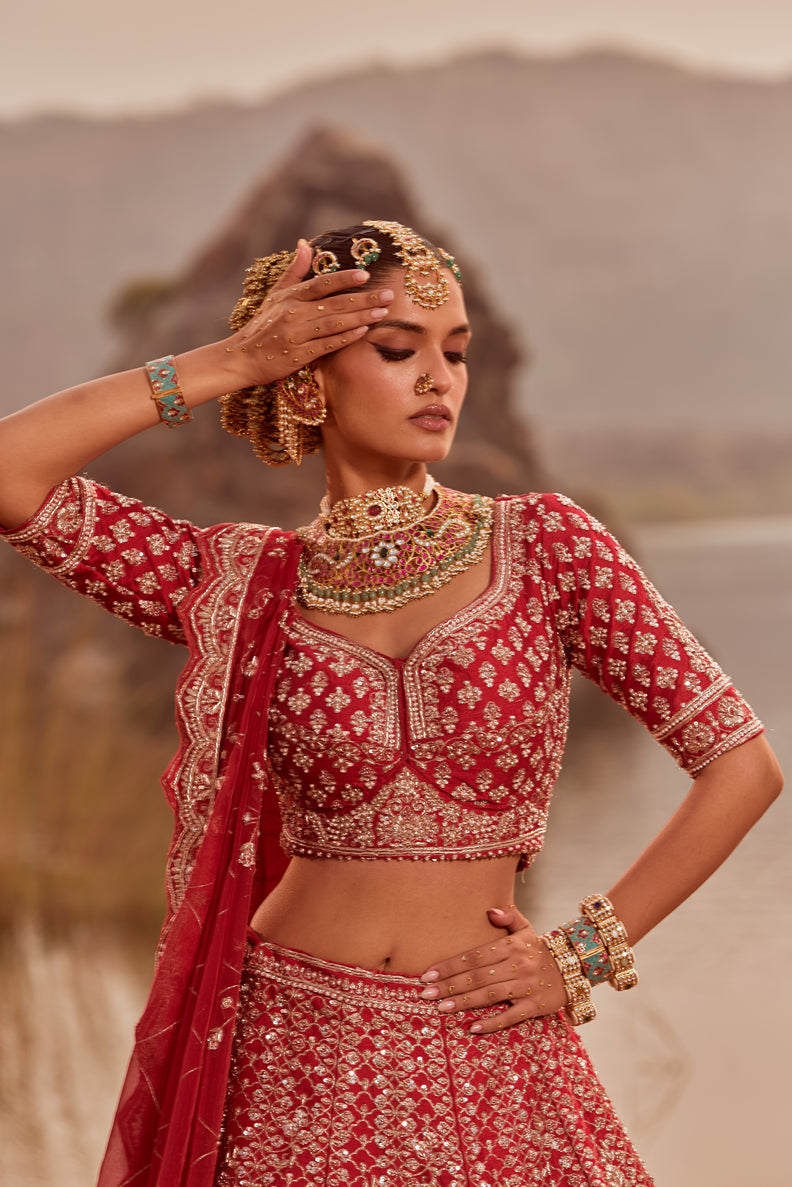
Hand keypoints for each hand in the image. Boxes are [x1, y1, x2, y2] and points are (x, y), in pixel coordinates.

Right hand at [223, 240, 391, 385]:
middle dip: (364, 299)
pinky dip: (345, 338)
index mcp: (290, 297)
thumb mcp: (274, 295)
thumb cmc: (262, 326)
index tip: (365, 275)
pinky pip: (327, 345)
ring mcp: (296, 335)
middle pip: (334, 304)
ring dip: (360, 317)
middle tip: (388, 295)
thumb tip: (305, 243)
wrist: (241, 358)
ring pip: (334, 323)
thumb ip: (294, 271)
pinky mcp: (299, 355)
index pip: (320, 284)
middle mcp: (293, 313)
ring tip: (382, 312)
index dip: (343, 279)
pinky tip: (363, 332)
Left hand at [418, 904, 567, 1033]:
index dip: (450, 965)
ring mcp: (526, 987)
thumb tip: (489, 910)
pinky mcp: (535, 1006)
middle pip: (477, 977)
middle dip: (449, 986)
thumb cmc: (540, 950)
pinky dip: (491, 1023)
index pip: (474, 956)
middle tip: (425, 994)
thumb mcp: (526, 928)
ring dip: (464, 1002)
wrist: (573, 968)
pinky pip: (510, 1016)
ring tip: (441, 1008)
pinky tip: (472, 1027)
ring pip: (489, 995)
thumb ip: (508, 917)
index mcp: (510, 947)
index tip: (428, 974)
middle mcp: (516, 966)